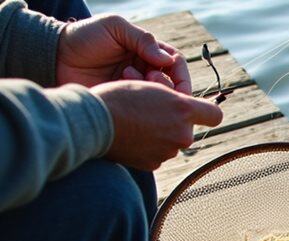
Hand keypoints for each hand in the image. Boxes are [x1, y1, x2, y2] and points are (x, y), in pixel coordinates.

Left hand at [56, 15, 190, 93]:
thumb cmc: (84, 37)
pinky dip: (138, 106)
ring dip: (150, 93)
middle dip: (166, 85)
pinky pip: (141, 112)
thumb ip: (143, 39)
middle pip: (172, 86)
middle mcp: (145, 71)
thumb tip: (168, 60)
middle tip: (149, 80)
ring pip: (158, 101)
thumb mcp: (115, 28)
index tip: (176, 82)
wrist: (55, 56)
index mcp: (148, 52)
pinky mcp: (123, 103)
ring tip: (127, 79)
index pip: (176, 66)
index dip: (181, 76)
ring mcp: (134, 89)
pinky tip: (121, 92)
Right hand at [92, 81, 222, 170]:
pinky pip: (157, 154)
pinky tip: (130, 137)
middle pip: (186, 129)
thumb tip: (189, 110)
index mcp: (183, 110)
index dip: (206, 112)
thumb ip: (177, 100)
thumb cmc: (119, 98)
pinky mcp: (153, 164)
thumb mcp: (151, 88)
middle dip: (173, 122)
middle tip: (148, 111)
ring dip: (159, 134)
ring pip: (170, 141)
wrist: (91, 123)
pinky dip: (147, 148)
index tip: (198, 110)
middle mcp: (182, 134)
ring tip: (135, 123)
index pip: (215, 115)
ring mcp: (168, 152)